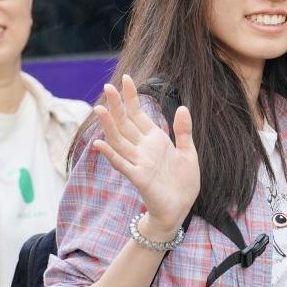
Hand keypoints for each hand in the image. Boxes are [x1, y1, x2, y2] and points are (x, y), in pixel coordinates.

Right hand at [91, 75, 199, 232]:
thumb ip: (183, 131)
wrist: (180, 208)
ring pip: (119, 141)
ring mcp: (138, 162)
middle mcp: (142, 148)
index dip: (132, 97)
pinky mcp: (139, 178)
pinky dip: (111, 154)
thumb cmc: (182, 182)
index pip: (138, 114)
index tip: (126, 79)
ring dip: (109, 126)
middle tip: (107, 87)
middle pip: (125, 123)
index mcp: (154, 140)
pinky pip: (122, 165)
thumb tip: (182, 107)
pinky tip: (100, 144)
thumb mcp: (188, 152)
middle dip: (117, 106)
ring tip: (99, 109)